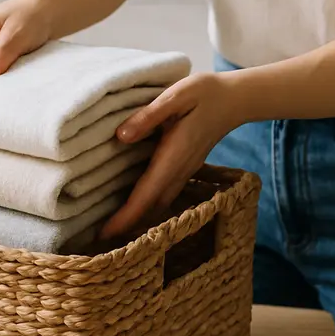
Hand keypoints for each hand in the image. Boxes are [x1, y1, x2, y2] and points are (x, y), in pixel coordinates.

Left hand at [100, 71, 241, 238]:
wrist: (236, 99)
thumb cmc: (204, 93)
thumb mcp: (175, 96)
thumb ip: (149, 116)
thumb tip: (121, 136)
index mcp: (173, 155)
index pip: (146, 194)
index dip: (126, 217)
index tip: (106, 234)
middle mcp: (179, 170)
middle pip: (151, 208)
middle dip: (127, 227)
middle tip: (98, 241)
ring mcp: (184, 171)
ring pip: (159, 204)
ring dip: (138, 220)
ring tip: (112, 230)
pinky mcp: (185, 168)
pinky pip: (164, 195)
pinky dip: (148, 207)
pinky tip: (135, 208)